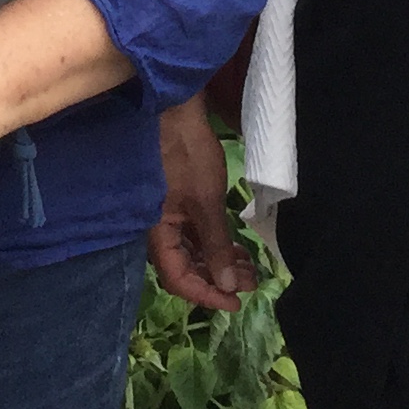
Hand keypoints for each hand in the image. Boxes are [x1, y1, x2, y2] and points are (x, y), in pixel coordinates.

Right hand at [147, 98, 254, 312]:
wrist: (174, 107)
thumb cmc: (186, 154)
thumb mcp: (206, 202)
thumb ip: (215, 246)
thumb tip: (228, 285)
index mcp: (157, 232)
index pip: (178, 280)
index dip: (207, 295)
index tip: (237, 301)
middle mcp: (157, 229)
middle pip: (185, 268)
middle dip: (219, 279)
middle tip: (252, 281)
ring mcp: (166, 214)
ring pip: (192, 251)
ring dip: (220, 261)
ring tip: (250, 266)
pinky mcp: (175, 201)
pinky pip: (193, 234)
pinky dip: (214, 243)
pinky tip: (236, 246)